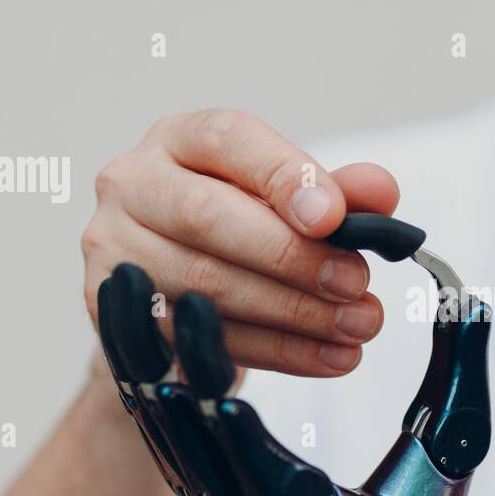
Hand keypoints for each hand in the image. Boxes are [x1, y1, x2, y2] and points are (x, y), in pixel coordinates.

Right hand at [83, 110, 399, 377]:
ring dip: (293, 314)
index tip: (335, 219)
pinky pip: (201, 339)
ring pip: (204, 286)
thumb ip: (336, 191)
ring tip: (356, 326)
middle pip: (206, 218)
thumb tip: (380, 193)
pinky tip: (329, 356)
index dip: (284, 178)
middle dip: (292, 258)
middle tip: (355, 284)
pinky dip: (277, 352)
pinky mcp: (116, 315)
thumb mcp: (287, 202)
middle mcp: (133, 186)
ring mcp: (114, 251)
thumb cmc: (236, 232)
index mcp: (179, 139)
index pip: (227, 141)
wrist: (174, 297)